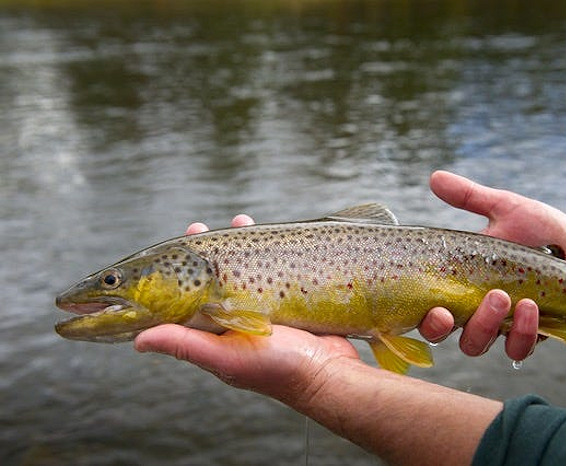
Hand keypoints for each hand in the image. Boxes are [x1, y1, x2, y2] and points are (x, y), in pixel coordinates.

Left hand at [135, 215, 359, 401]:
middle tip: (198, 228)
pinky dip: (264, 250)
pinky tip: (265, 236)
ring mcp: (258, 308)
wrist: (328, 371)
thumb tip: (138, 340)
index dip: (170, 275)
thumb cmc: (276, 370)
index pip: (182, 299)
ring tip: (238, 221)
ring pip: (240, 269)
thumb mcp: (226, 356)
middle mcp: (231, 319)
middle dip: (202, 251)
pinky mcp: (283, 300)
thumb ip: (185, 344)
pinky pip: (268, 269)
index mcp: (212, 333)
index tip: (167, 250)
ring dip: (235, 245)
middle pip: (209, 279)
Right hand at [418, 170, 565, 360]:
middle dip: (445, 329)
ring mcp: (500, 325)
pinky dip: (522, 333)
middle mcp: (473, 310)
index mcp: (458, 284)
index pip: (428, 310)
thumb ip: (469, 196)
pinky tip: (532, 308)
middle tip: (453, 311)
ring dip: (486, 327)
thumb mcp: (504, 208)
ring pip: (477, 345)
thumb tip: (434, 177)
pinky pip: (518, 348)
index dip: (424, 319)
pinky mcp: (529, 334)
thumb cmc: (537, 227)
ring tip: (507, 299)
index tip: (433, 308)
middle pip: (446, 335)